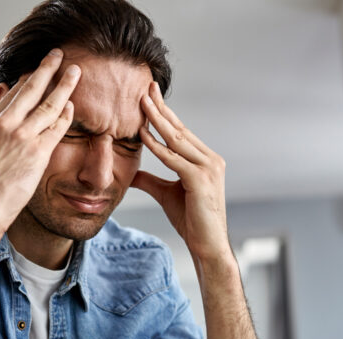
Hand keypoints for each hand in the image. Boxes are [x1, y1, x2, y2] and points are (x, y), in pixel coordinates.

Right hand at [0, 48, 79, 237]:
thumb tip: (3, 91)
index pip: (13, 93)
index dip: (29, 79)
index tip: (40, 68)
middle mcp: (3, 125)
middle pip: (30, 89)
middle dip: (46, 69)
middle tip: (59, 54)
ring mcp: (20, 137)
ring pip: (47, 104)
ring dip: (63, 85)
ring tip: (75, 71)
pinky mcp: (36, 153)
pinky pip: (56, 127)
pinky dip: (66, 114)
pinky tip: (73, 105)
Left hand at [132, 82, 230, 260]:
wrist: (207, 246)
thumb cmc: (191, 221)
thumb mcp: (166, 194)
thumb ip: (150, 180)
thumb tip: (131, 172)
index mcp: (206, 160)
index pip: (181, 132)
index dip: (165, 114)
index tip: (150, 96)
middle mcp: (211, 159)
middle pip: (180, 129)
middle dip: (161, 108)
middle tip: (146, 87)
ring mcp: (208, 168)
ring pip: (177, 139)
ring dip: (157, 119)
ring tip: (141, 101)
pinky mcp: (200, 179)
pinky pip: (173, 159)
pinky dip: (157, 146)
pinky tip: (142, 134)